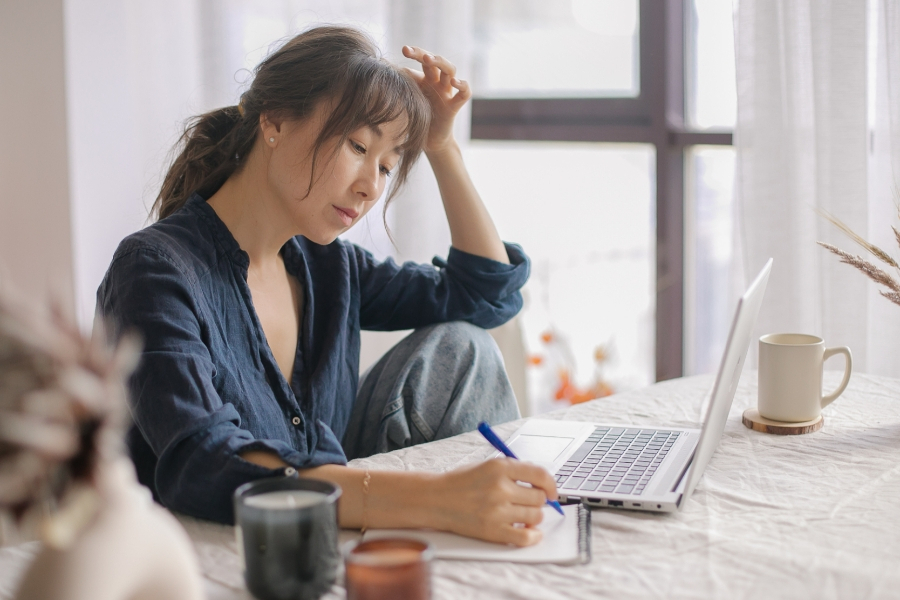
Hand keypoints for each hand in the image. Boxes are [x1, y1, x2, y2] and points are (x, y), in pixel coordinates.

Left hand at [401, 45, 471, 153]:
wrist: (429, 142)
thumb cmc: (416, 121)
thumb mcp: (403, 104)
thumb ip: (394, 90)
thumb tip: (376, 75)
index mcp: (424, 80)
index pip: (420, 61)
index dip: (412, 52)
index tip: (401, 50)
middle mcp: (436, 83)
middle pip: (434, 60)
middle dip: (421, 53)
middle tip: (408, 51)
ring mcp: (446, 93)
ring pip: (450, 70)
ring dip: (440, 61)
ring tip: (429, 59)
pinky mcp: (453, 106)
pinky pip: (464, 93)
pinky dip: (462, 85)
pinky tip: (455, 82)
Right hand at [430, 458, 559, 546]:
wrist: (435, 499)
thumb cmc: (462, 482)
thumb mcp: (487, 465)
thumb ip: (514, 471)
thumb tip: (544, 484)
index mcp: (500, 467)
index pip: (540, 475)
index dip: (551, 485)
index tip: (552, 491)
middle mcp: (500, 488)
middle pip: (539, 497)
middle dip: (537, 501)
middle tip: (527, 502)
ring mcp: (496, 510)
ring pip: (535, 516)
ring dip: (533, 517)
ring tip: (521, 515)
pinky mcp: (492, 531)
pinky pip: (525, 537)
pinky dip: (533, 536)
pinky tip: (530, 532)